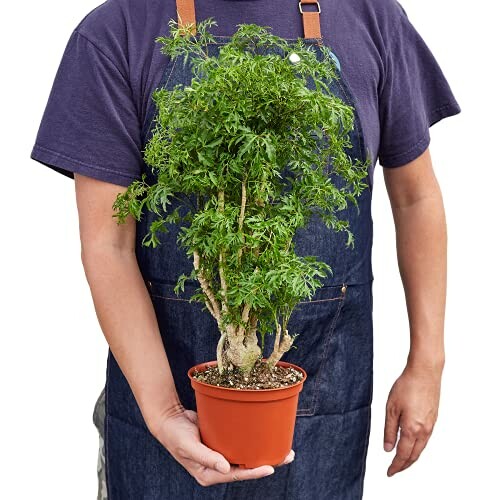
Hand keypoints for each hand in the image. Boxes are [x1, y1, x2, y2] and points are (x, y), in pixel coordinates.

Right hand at [149, 406, 293, 485]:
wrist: (169, 419)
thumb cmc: (176, 436)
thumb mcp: (189, 447)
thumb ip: (207, 457)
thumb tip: (226, 468)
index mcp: (210, 474)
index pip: (236, 475)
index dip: (254, 472)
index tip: (271, 467)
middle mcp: (218, 466)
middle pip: (246, 467)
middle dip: (267, 462)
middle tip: (287, 455)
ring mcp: (221, 453)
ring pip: (246, 454)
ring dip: (263, 451)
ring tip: (284, 447)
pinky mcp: (222, 440)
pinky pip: (240, 442)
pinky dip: (253, 439)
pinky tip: (265, 434)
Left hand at [384, 360, 442, 476]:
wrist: (425, 372)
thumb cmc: (406, 386)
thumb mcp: (391, 408)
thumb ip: (389, 430)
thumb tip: (387, 449)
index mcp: (412, 429)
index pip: (403, 455)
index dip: (395, 466)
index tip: (389, 473)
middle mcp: (424, 430)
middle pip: (414, 455)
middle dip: (404, 465)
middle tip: (394, 470)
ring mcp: (431, 425)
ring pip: (421, 448)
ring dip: (411, 457)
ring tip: (401, 460)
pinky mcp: (434, 418)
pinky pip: (426, 439)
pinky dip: (417, 446)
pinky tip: (411, 444)